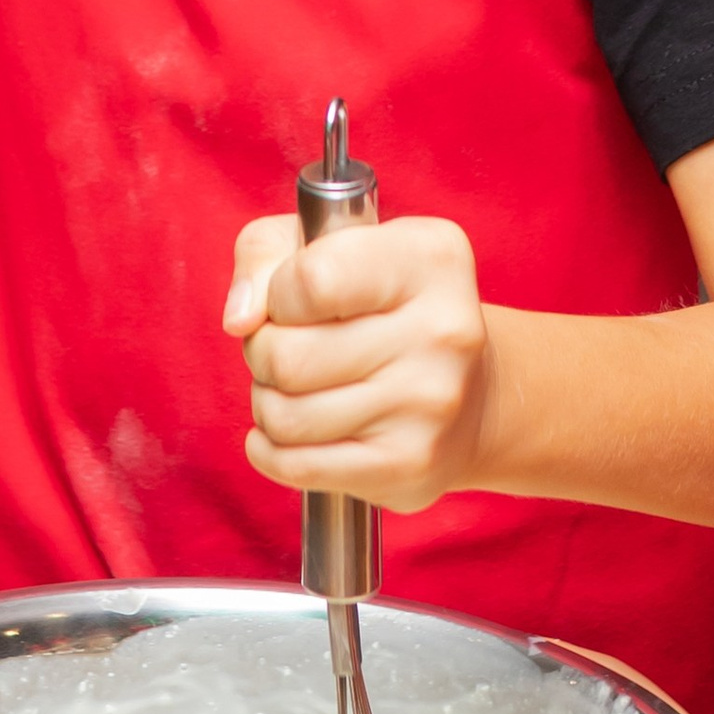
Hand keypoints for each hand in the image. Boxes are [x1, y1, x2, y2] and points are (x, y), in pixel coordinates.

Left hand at [224, 210, 492, 510]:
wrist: (473, 395)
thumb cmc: (379, 306)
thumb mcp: (327, 245)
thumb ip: (265, 255)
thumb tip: (239, 319)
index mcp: (430, 258)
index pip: (310, 280)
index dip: (277, 294)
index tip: (292, 300)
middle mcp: (443, 330)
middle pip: (287, 356)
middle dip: (264, 355)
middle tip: (289, 350)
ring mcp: (430, 404)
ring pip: (285, 417)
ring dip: (269, 404)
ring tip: (300, 389)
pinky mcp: (409, 464)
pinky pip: (296, 467)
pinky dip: (273, 451)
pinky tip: (295, 433)